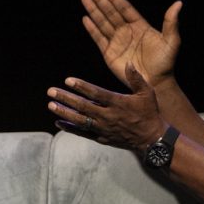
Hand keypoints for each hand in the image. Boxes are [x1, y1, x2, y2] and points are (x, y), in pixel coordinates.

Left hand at [47, 65, 166, 150]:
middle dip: (65, 98)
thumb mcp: (147, 93)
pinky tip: (58, 122)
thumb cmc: (149, 113)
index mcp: (118, 103)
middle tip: (51, 91)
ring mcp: (103, 128)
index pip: (96, 94)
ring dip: (64, 113)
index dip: (81, 87)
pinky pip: (83, 133)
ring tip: (51, 105)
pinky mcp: (102, 138)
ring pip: (80, 120)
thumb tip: (128, 63)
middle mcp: (108, 116)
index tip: (68, 80)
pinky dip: (70, 128)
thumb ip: (136, 78)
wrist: (152, 139)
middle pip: (83, 106)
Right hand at [81, 0, 181, 87]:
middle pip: (110, 12)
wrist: (155, 83)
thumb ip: (171, 22)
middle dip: (100, 0)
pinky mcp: (109, 53)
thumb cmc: (165, 63)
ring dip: (93, 10)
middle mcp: (126, 31)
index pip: (124, 8)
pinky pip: (98, 38)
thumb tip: (178, 3)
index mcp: (139, 25)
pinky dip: (92, 29)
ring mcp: (117, 41)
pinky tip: (85, 18)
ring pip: (102, 22)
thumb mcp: (172, 41)